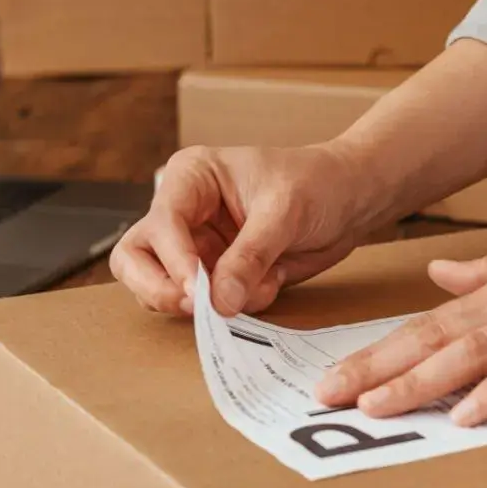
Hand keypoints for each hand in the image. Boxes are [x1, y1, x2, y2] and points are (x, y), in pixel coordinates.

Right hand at [110, 142, 382, 316]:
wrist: (351, 200)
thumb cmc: (318, 183)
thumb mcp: (286, 211)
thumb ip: (250, 256)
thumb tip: (219, 301)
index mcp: (191, 179)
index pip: (160, 224)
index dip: (174, 261)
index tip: (199, 290)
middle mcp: (183, 214)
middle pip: (134, 259)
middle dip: (159, 288)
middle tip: (197, 308)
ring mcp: (197, 248)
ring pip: (161, 289)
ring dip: (200, 304)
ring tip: (248, 292)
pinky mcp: (217, 276)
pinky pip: (206, 306)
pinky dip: (234, 308)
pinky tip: (270, 285)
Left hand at [315, 211, 486, 426]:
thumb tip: (437, 274)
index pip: (424, 326)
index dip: (374, 352)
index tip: (328, 377)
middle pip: (430, 339)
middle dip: (374, 368)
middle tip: (323, 397)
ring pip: (468, 352)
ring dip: (419, 381)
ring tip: (374, 406)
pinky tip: (468, 414)